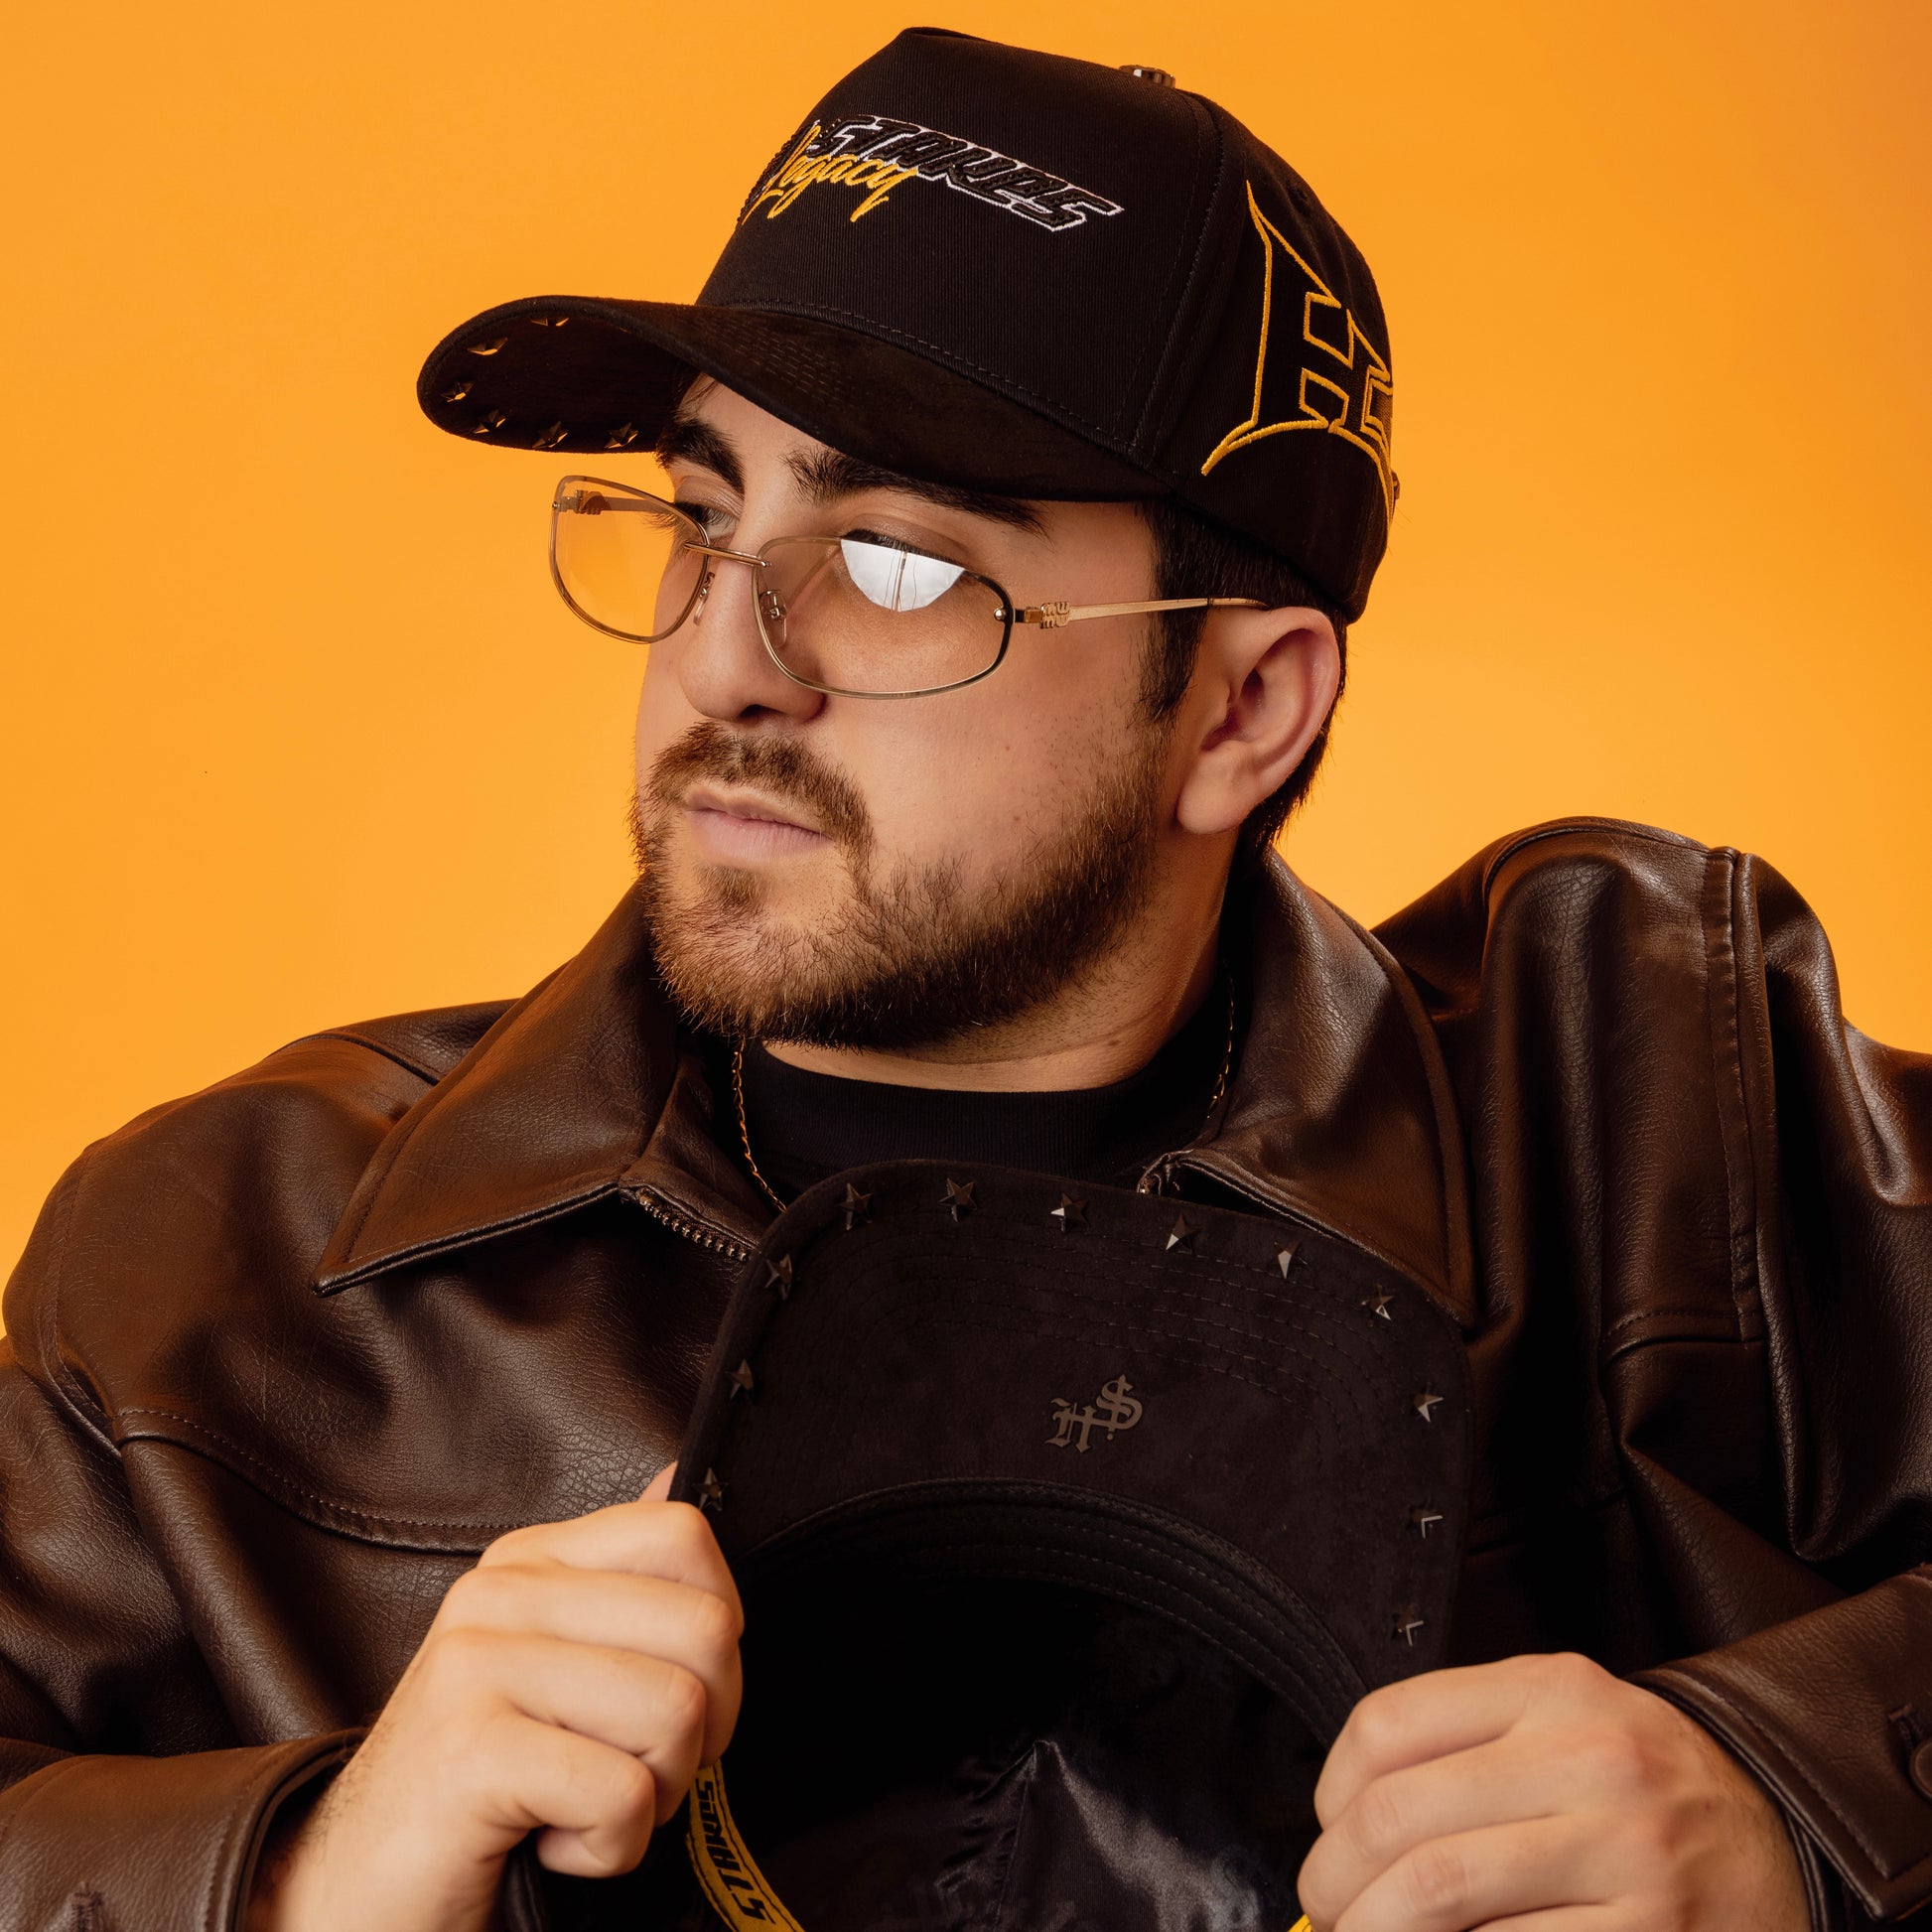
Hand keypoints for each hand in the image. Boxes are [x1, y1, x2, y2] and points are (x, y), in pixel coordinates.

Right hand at [250, 1465, 741, 1931]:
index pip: (683, 1535)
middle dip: (702, 1727)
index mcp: (528, 1560)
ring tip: (580, 1806)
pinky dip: (610, 1847)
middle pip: (704, 1629)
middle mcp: (499, 1594)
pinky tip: (549, 1843)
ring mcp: (477, 1664)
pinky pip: (623, 1793)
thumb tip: (672, 1476)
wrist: (351, 1893)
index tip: (665, 1692)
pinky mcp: (470, 1752)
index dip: (716, 1629)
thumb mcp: (556, 1669)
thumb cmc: (479, 1787)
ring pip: (676, 1712)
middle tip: (628, 1769)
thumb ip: (619, 1582)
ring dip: (654, 1794)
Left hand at [1296, 1652, 1807, 1930]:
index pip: (1387, 1726)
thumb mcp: (1558, 1718)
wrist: (1780, 1834)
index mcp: (1549, 1690)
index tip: (1329, 1830)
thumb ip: (1460, 1745)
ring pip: (1439, 1892)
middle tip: (1328, 1906)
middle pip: (1398, 1817)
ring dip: (1375, 1931)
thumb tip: (1342, 1823)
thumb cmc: (1641, 1783)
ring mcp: (1622, 1851)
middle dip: (1336, 1879)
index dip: (1330, 1791)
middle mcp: (1586, 1758)